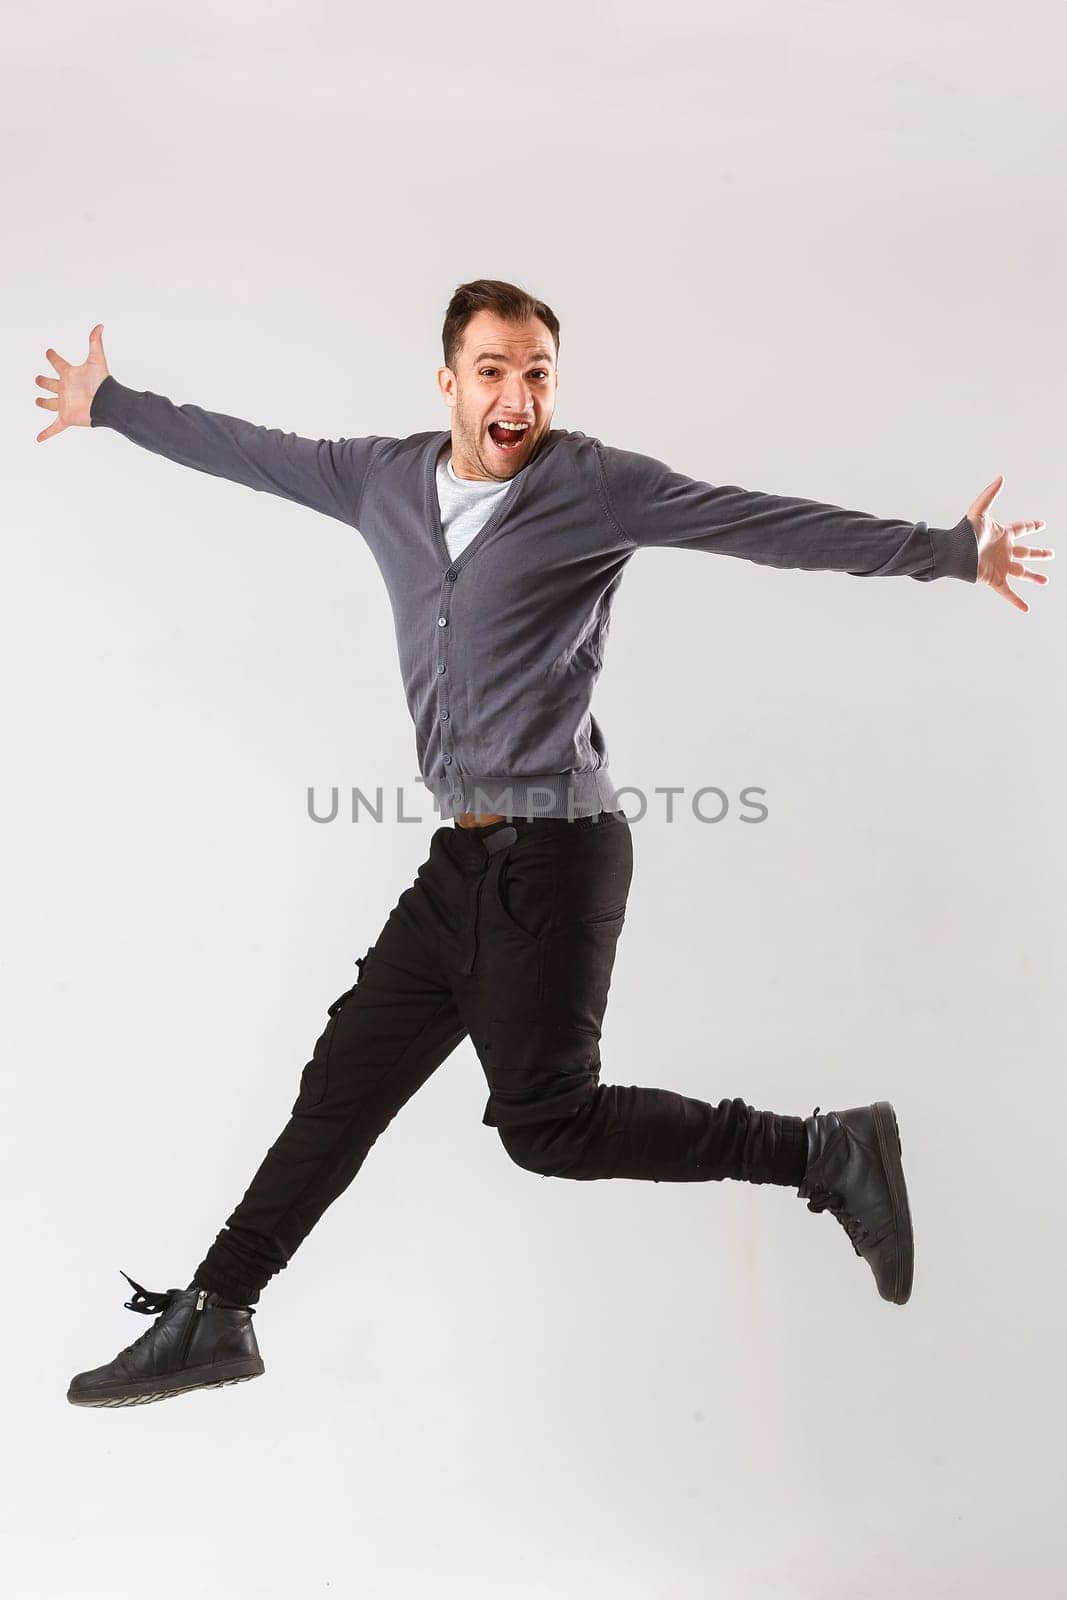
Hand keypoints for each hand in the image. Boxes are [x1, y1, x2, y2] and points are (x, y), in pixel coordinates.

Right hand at [34, 324, 110, 442]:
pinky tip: (38, 439)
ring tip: (37, 400)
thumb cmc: (101, 382)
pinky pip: (54, 427)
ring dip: (44, 402)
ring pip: (51, 403)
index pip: (58, 363)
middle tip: (37, 378)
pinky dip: (46, 433)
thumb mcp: (96, 359)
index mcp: (70, 374)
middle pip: (51, 384)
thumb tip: (100, 325)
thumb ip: (95, 342)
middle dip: (44, 381)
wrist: (107, 403)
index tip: (49, 351)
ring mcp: (65, 403)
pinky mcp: (66, 417)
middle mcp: (66, 388)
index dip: (53, 357)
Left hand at [967, 474, 1053, 613]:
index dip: (1032, 526)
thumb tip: (1001, 477)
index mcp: (1003, 534)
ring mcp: (1001, 566)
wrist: (953, 552)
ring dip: (1034, 577)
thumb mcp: (979, 511)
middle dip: (1039, 553)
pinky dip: (1017, 601)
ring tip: (1046, 581)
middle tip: (1052, 554)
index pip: (1022, 529)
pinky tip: (1026, 608)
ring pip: (1022, 572)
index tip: (1041, 524)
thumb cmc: (964, 532)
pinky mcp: (994, 579)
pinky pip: (1008, 592)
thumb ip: (990, 494)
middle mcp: (1004, 551)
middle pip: (1027, 552)